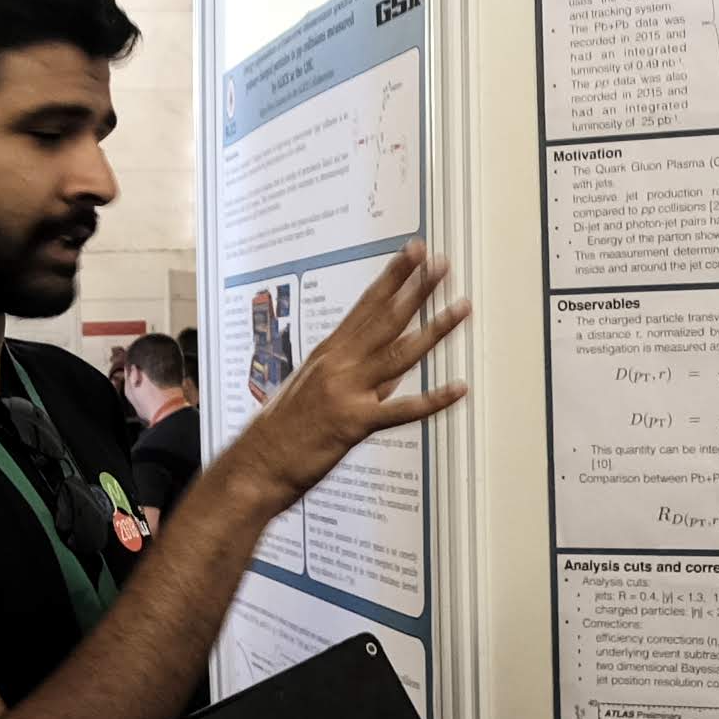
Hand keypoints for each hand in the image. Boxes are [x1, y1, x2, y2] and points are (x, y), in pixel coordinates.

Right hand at [221, 247, 467, 509]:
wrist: (256, 465)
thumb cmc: (283, 432)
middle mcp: (338, 364)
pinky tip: (458, 388)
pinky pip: (401, 411)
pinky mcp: (353, 423)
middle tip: (441, 262)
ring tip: (462, 307)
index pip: (366, 305)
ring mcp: (346, 391)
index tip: (414, 253)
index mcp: (329, 353)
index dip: (393, 277)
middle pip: (385, 319)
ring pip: (399, 354)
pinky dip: (432, 400)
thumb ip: (359, 379)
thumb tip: (394, 374)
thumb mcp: (316, 391)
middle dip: (416, 288)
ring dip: (434, 330)